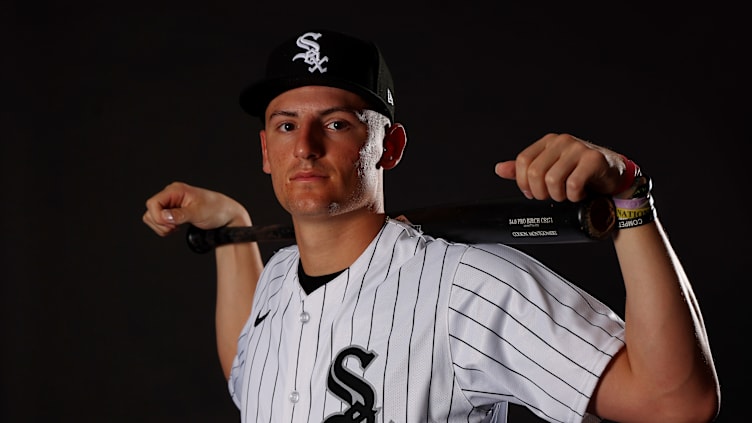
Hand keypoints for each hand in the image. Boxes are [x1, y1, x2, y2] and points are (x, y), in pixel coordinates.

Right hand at [142, 181, 249, 236]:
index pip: (152, 203)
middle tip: (176, 228)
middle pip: (150, 211)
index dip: (158, 217)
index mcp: (176, 190)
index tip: (172, 225)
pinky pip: (159, 220)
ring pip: (152, 217)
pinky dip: (165, 227)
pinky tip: (177, 227)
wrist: (226, 214)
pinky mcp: (173, 210)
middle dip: (160, 223)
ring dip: (162, 226)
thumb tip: (164, 217)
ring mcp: (171, 203)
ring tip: (177, 227)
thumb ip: (180, 215)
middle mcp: (171, 194)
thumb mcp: (199, 213)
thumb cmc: (216, 210)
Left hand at [494, 133, 628, 201]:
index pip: (522, 161)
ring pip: (552, 180)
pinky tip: (579, 194)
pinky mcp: (594, 160)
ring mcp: (578, 149)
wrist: (614, 176)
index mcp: (549, 142)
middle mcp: (562, 142)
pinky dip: (573, 196)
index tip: (532, 193)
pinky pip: (573, 184)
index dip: (523, 183)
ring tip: (566, 195)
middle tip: (552, 196)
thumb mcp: (551, 168)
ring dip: (558, 196)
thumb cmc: (582, 172)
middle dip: (541, 193)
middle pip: (534, 173)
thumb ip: (526, 168)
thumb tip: (500, 169)